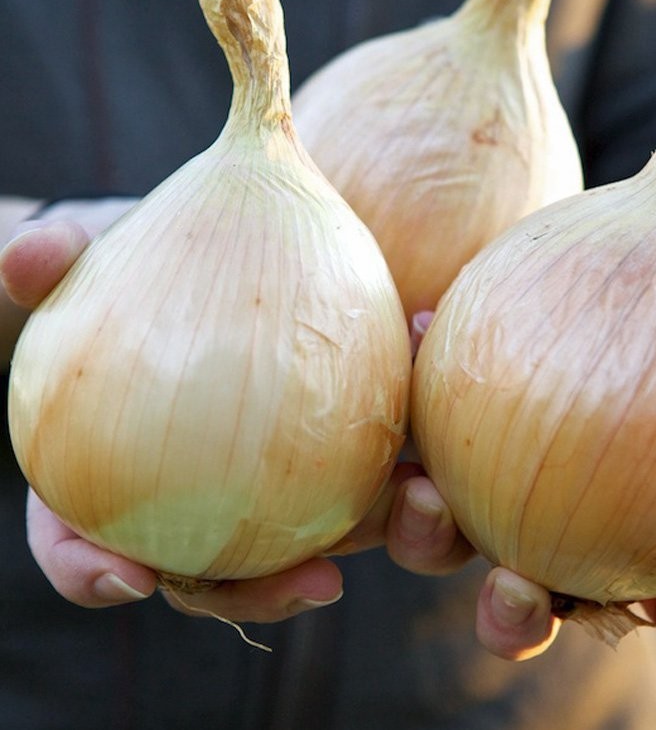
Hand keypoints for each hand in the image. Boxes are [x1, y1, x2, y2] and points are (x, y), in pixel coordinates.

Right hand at [0, 213, 458, 625]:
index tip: (123, 577)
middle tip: (318, 582)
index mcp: (118, 477)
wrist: (212, 246)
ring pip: (322, 533)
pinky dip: (413, 443)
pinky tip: (432, 383)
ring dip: (379, 534)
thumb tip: (27, 254)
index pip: (86, 546)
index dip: (92, 572)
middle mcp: (200, 496)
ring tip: (417, 504)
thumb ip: (58, 253)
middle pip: (221, 575)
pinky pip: (380, 456)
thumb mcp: (90, 244)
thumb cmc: (136, 255)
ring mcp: (277, 475)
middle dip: (266, 593)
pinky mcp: (344, 434)